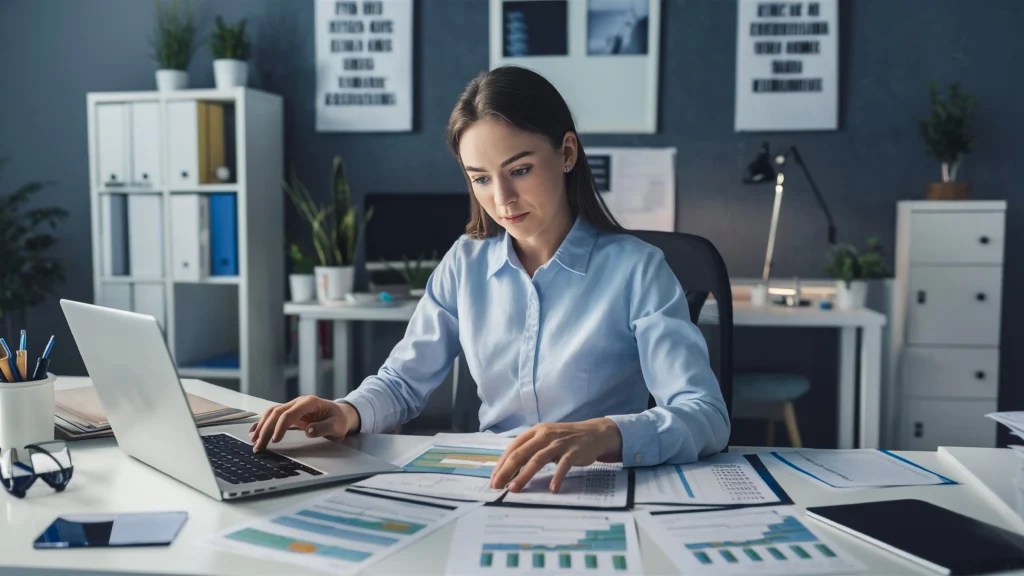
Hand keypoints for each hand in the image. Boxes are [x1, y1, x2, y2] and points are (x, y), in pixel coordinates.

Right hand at [248, 396, 359, 451]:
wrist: (341, 414)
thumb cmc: (339, 420)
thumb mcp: (337, 425)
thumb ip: (324, 428)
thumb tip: (309, 430)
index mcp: (310, 403)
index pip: (289, 413)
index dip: (280, 427)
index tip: (275, 440)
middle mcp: (298, 402)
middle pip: (277, 413)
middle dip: (266, 429)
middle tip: (259, 446)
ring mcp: (293, 406)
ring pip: (272, 413)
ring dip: (262, 426)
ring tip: (254, 441)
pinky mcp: (290, 412)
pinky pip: (273, 415)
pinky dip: (263, 423)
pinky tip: (254, 431)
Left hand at [489, 418, 621, 492]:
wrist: (594, 433)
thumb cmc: (565, 439)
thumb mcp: (546, 439)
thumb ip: (531, 449)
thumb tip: (510, 469)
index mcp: (535, 432)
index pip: (513, 447)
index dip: (502, 463)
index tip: (494, 478)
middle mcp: (545, 435)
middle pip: (521, 453)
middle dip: (507, 471)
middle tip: (497, 486)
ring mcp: (559, 443)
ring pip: (537, 459)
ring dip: (524, 475)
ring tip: (514, 489)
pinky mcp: (573, 452)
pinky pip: (563, 466)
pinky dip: (557, 477)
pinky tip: (552, 489)